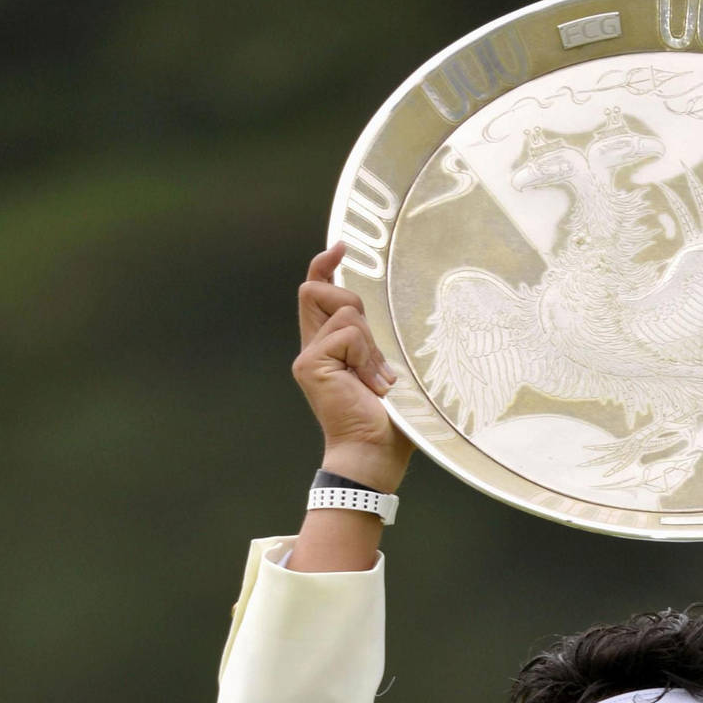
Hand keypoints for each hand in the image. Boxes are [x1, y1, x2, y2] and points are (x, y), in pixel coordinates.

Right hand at [293, 242, 412, 492]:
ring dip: (371, 344)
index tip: (342, 247)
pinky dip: (367, 356)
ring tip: (378, 380)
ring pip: (345, 311)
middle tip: (375, 355)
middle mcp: (313, 348)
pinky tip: (372, 385)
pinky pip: (348, 334)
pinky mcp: (310, 364)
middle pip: (320, 290)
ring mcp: (309, 356)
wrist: (374, 455)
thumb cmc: (389, 421)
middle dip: (354, 307)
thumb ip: (377, 340)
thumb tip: (393, 309)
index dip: (324, 265)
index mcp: (328, 348)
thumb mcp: (387, 369)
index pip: (317, 292)